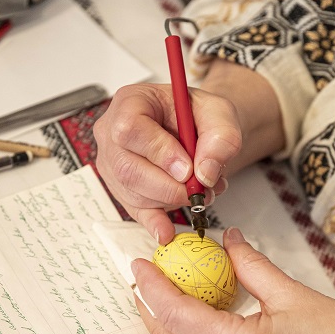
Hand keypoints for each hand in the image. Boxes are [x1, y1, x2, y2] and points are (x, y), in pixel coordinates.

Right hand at [94, 82, 240, 244]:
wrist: (199, 128)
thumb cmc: (200, 115)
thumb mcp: (220, 114)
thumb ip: (220, 139)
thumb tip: (205, 173)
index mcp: (132, 102)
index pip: (130, 130)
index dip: (159, 153)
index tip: (187, 169)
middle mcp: (113, 132)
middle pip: (128, 168)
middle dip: (168, 186)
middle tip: (197, 189)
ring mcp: (114, 162)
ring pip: (132, 192)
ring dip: (171, 200)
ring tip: (199, 191)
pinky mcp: (123, 188)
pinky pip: (135, 209)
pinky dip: (155, 221)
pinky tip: (166, 231)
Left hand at [130, 228, 334, 333]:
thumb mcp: (293, 295)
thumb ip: (252, 266)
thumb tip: (228, 241)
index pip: (176, 314)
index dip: (153, 286)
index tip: (141, 264)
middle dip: (149, 306)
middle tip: (146, 276)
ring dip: (166, 323)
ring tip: (166, 290)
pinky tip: (196, 314)